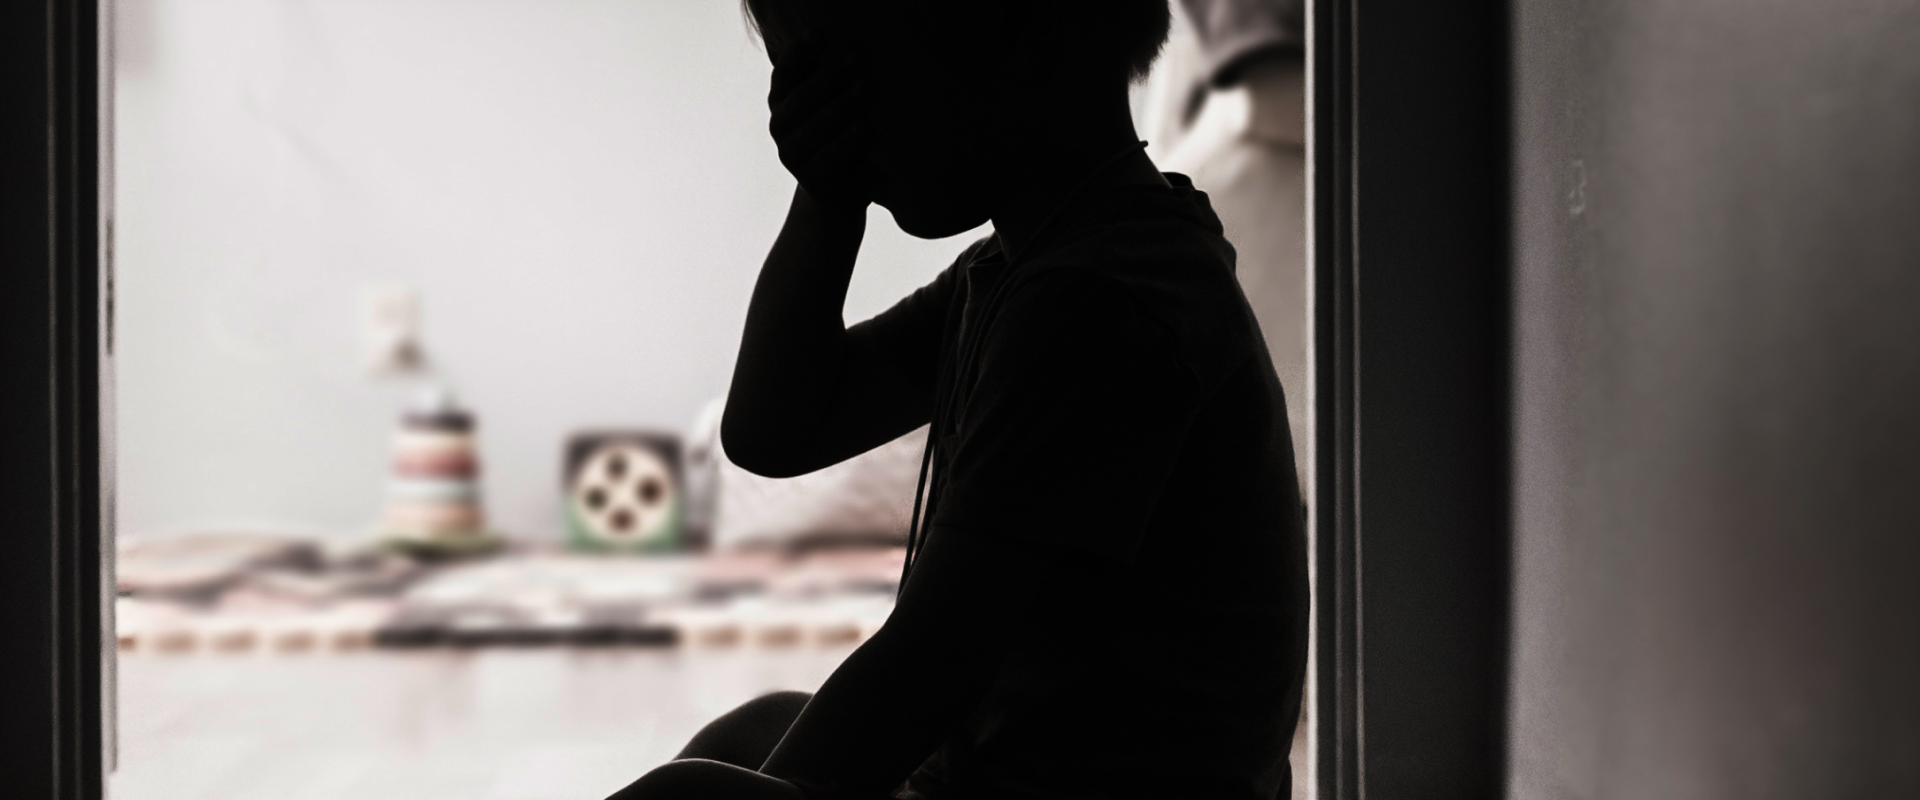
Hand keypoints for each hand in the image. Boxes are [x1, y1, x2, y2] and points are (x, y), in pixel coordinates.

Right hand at [769, 37, 874, 209]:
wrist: (842, 190)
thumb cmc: (840, 132)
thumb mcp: (831, 102)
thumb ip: (833, 79)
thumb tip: (859, 48)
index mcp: (781, 100)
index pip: (785, 73)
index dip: (800, 53)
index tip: (821, 32)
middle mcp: (780, 127)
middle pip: (802, 98)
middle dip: (831, 76)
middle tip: (860, 57)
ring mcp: (794, 157)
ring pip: (815, 128)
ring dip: (844, 106)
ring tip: (869, 87)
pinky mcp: (814, 182)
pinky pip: (831, 159)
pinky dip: (850, 142)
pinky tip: (868, 127)